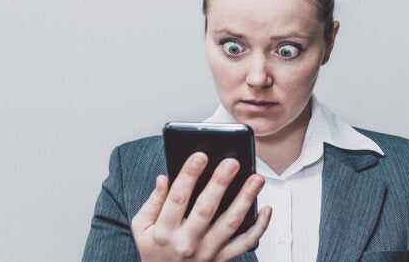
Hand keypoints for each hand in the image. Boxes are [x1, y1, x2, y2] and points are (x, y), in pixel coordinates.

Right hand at [131, 152, 271, 261]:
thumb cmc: (155, 251)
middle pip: (206, 209)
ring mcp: (207, 252)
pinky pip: (245, 243)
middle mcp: (187, 243)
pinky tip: (266, 208)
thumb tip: (164, 178)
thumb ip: (152, 202)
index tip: (200, 156)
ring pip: (230, 223)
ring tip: (256, 179)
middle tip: (232, 162)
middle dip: (220, 183)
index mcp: (164, 232)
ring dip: (245, 199)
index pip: (177, 198)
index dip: (189, 174)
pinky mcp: (222, 259)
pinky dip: (259, 227)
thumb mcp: (142, 229)